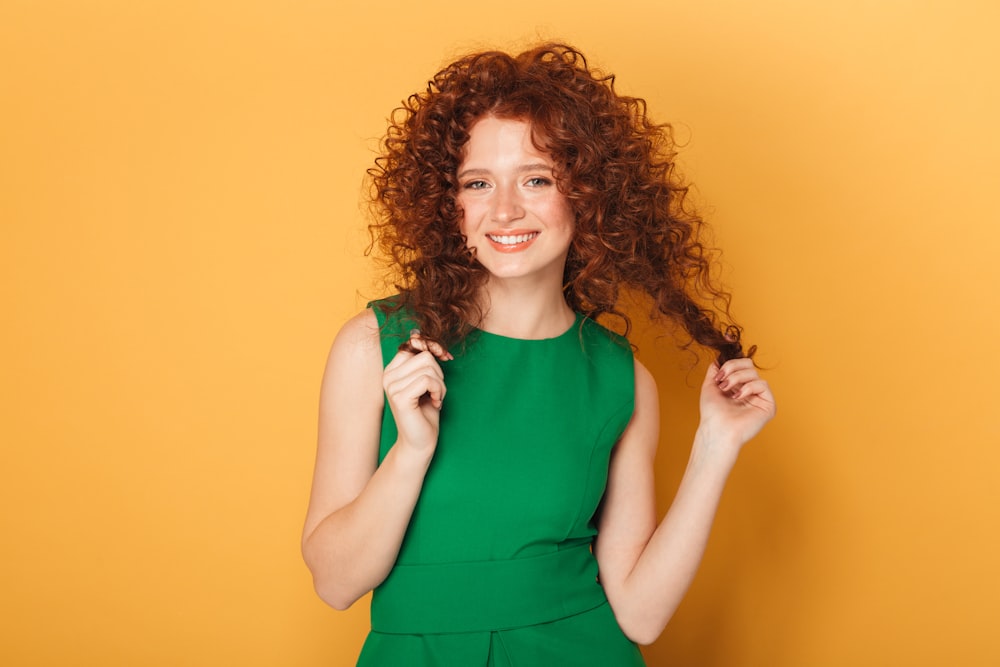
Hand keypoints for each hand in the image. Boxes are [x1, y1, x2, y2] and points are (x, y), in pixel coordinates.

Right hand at [382, 331, 451, 453]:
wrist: (420, 441)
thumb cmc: (425, 411)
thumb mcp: (426, 381)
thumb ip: (423, 360)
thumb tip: (418, 333)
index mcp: (392, 370)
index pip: (413, 345)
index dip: (433, 350)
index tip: (445, 359)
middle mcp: (388, 376)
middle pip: (424, 355)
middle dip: (439, 373)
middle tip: (437, 392)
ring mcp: (391, 387)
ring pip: (427, 367)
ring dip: (440, 384)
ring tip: (436, 398)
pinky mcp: (399, 397)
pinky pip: (427, 380)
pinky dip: (438, 391)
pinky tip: (435, 403)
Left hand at [698, 358, 775, 452]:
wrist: (716, 429)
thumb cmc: (712, 412)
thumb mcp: (709, 386)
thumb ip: (715, 370)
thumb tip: (718, 358)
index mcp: (738, 386)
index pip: (741, 364)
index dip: (730, 364)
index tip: (717, 376)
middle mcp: (750, 391)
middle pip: (749, 364)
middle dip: (733, 368)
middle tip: (722, 380)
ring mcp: (759, 398)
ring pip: (753, 373)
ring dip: (737, 378)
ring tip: (727, 390)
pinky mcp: (768, 405)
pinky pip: (763, 385)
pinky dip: (749, 387)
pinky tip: (738, 397)